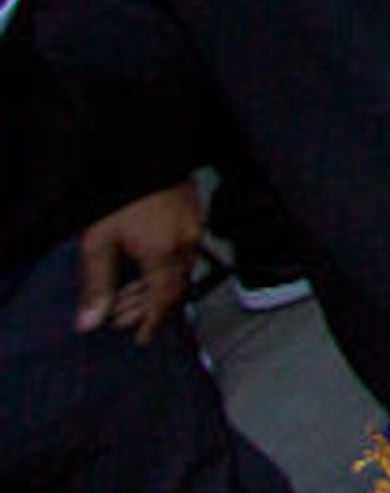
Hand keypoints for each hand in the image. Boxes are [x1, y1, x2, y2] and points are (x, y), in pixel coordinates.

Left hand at [77, 179, 202, 343]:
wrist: (147, 155)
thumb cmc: (122, 197)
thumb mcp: (100, 243)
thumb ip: (98, 285)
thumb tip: (92, 321)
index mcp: (164, 254)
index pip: (163, 300)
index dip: (151, 321)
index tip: (141, 336)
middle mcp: (186, 245)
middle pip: (172, 289)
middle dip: (146, 307)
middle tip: (120, 318)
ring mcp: (194, 229)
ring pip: (179, 271)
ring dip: (153, 288)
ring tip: (126, 295)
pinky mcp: (195, 217)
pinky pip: (185, 253)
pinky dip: (165, 268)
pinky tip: (147, 268)